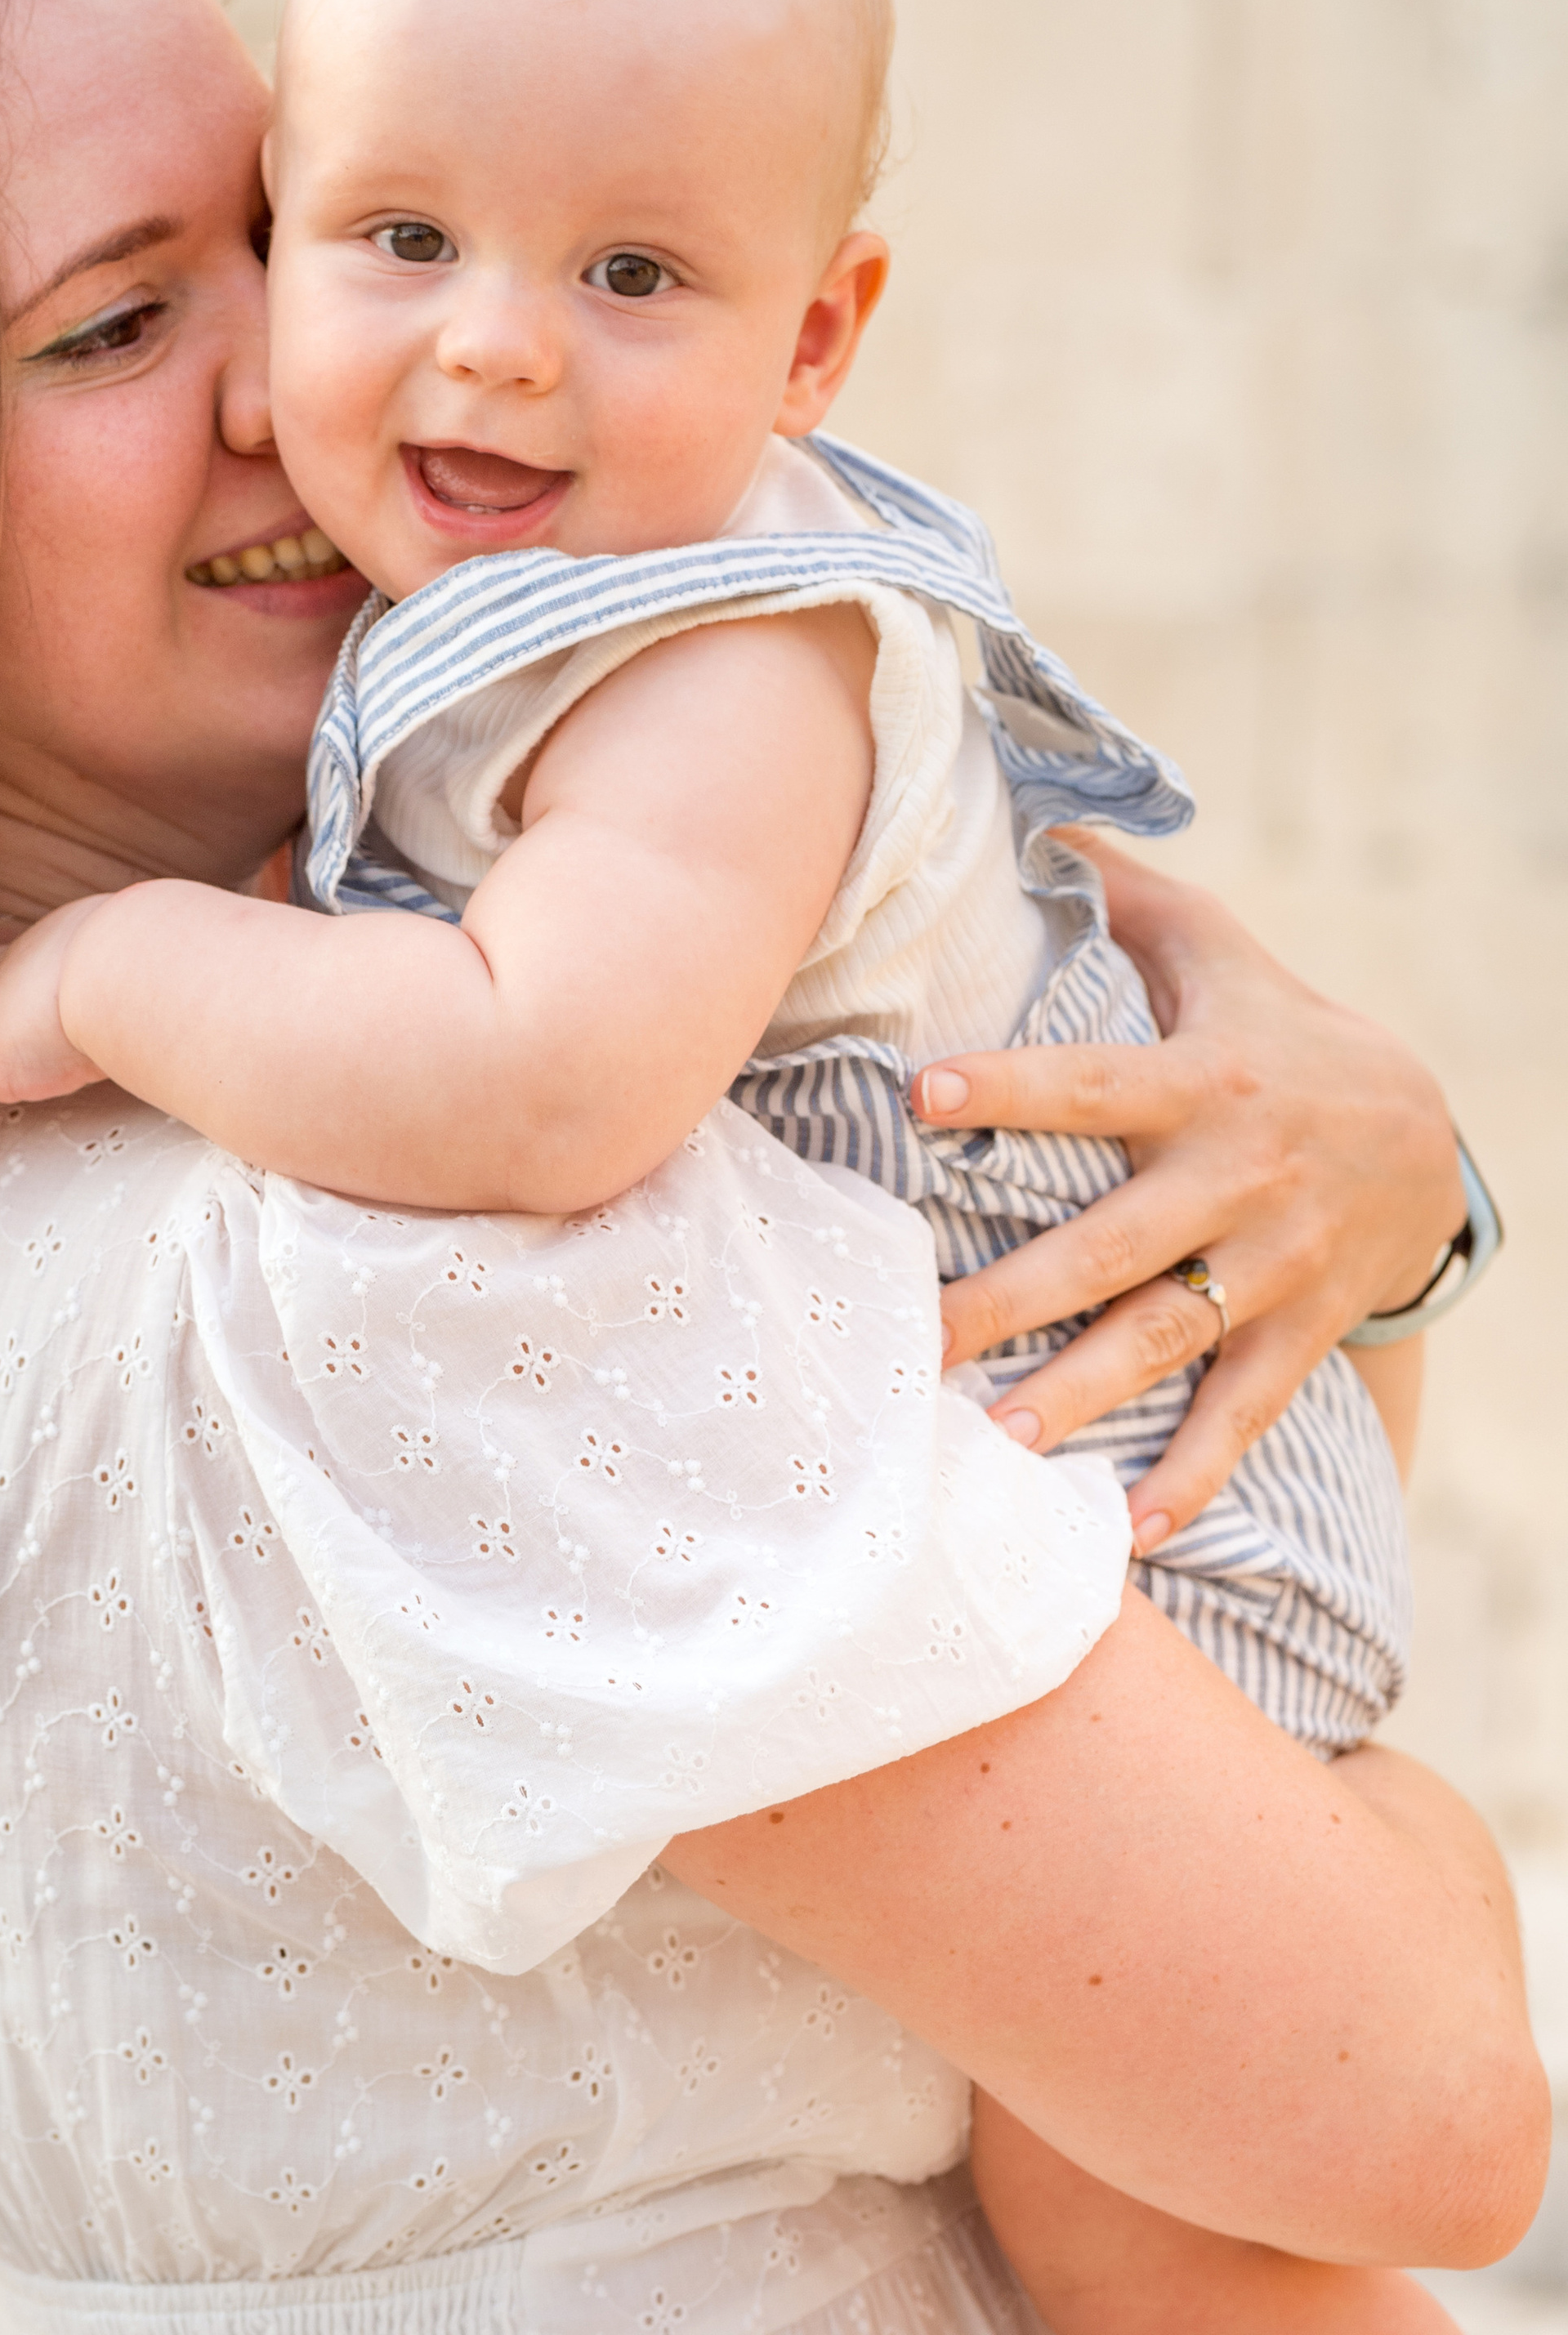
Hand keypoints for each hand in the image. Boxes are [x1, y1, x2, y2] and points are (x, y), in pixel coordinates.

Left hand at [918, 833, 1465, 1549]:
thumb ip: (1116, 893)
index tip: (920, 1094)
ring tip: (999, 1444)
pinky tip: (1136, 1533)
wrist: (1427, 1136)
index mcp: (1202, 1080)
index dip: (1010, 1085)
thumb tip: (1023, 815)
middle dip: (1017, 1292)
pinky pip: (1244, 1412)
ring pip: (1169, 1339)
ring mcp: (1273, 1266)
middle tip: (920, 1335)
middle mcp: (1236, 1179)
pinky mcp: (1300, 1332)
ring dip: (1086, 1395)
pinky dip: (1196, 1473)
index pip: (1092, 1083)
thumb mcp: (1215, 948)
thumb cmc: (1281, 1028)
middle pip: (1112, 1242)